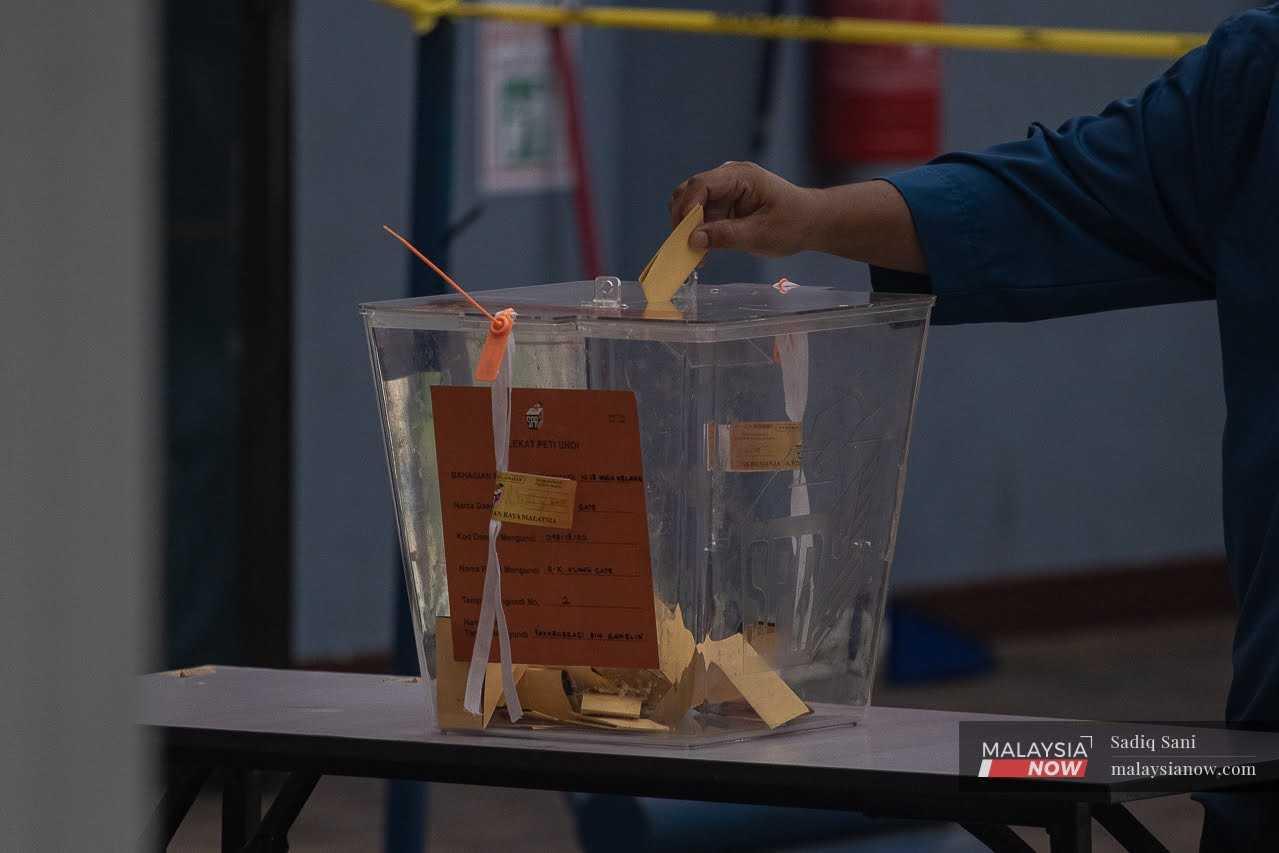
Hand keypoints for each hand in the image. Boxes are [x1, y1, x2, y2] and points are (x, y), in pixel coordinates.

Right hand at [668, 162, 823, 256]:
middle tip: (684, 246)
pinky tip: (703, 252)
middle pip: (690, 192)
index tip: (683, 234)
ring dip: (690, 228)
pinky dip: (699, 233)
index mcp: (740, 176)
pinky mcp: (725, 205)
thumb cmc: (793, 223)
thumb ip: (726, 236)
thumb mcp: (760, 234)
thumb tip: (693, 239)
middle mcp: (729, 178)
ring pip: (692, 206)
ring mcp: (725, 191)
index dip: (687, 208)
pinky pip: (702, 217)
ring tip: (696, 253)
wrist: (811, 223)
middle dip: (683, 219)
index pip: (701, 185)